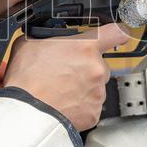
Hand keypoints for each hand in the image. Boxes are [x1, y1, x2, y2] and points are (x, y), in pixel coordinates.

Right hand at [4, 23, 129, 130]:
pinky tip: (64, 103)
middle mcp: (97, 69)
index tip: (121, 34)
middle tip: (66, 73)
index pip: (116, 33)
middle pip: (100, 64)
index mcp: (86, 47)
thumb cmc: (26, 79)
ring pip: (96, 86)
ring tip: (60, 91)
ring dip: (83, 87)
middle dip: (86, 68)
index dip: (118, 32)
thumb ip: (48, 38)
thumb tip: (47, 39)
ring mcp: (97, 92)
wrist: (25, 112)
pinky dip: (80, 106)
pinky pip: (91, 106)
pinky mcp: (94, 113)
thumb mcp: (31, 43)